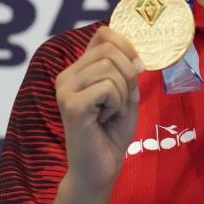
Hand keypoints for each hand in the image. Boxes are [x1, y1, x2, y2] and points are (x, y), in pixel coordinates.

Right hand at [55, 26, 143, 194]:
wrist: (100, 169)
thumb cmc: (111, 134)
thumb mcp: (125, 95)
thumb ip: (126, 70)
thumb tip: (134, 55)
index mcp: (77, 70)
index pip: (102, 34)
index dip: (126, 44)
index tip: (138, 66)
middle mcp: (66, 76)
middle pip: (109, 50)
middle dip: (129, 75)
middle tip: (122, 102)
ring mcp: (65, 90)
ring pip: (111, 69)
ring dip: (123, 93)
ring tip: (111, 112)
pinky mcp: (72, 104)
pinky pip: (108, 87)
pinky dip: (117, 103)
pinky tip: (105, 119)